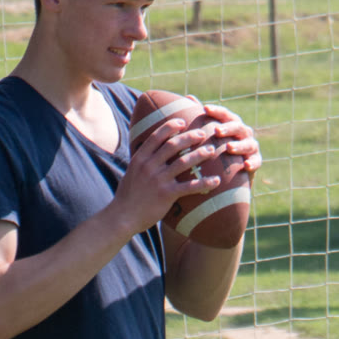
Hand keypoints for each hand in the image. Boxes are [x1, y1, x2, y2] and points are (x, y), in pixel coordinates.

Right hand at [106, 115, 226, 235]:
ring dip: (200, 154)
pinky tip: (217, 181)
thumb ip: (143, 161)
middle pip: (173, 145)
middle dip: (190, 136)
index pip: (157, 136)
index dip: (170, 126)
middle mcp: (149, 166)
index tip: (182, 121)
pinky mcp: (167, 194)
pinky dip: (205, 183)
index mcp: (140, 158)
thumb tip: (152, 151)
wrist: (122, 216)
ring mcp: (158, 180)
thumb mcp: (132, 172)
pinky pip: (190, 186)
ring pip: (183, 162)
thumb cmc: (128, 196)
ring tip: (211, 151)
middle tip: (203, 133)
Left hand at [196, 102, 262, 181]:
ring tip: (228, 148)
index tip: (205, 109)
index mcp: (232, 123)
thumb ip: (201, 117)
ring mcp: (252, 146)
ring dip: (239, 145)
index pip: (225, 114)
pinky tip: (246, 165)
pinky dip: (252, 163)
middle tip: (216, 131)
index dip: (216, 111)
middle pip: (238, 127)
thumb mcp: (209, 132)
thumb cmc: (217, 146)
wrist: (232, 169)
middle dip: (228, 128)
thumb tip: (189, 96)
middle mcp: (244, 133)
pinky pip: (256, 161)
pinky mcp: (256, 160)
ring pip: (248, 144)